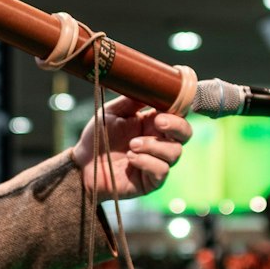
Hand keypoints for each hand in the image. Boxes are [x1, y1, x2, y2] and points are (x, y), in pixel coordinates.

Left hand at [73, 95, 191, 198]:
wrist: (83, 164)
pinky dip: (147, 162)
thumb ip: (131, 101)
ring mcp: (158, 161)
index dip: (178, 109)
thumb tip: (150, 88)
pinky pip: (162, 170)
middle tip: (158, 122)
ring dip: (154, 145)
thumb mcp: (112, 113)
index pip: (178, 114)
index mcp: (153, 123)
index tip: (166, 106)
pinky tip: (131, 158)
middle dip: (176, 126)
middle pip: (185, 133)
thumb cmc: (99, 137)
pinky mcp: (152, 180)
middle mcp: (160, 141)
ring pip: (175, 152)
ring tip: (132, 144)